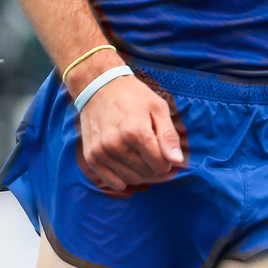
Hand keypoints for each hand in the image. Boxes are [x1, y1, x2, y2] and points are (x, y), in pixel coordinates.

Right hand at [77, 69, 185, 191]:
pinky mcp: (91, 155)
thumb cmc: (132, 96)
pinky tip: (126, 167)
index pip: (160, 165)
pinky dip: (121, 179)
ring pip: (131, 179)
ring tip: (137, 153)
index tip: (164, 151)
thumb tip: (177, 161)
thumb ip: (168, 136)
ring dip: (139, 171)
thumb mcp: (157, 108)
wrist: (98, 85)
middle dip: (154, 165)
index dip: (167, 160)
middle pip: (147, 173)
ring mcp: (101, 151)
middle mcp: (116, 144)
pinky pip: (110, 181)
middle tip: (151, 149)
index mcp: (136, 132)